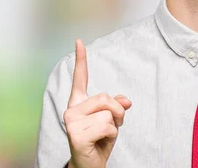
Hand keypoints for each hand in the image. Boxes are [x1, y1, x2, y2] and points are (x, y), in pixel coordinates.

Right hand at [63, 39, 131, 167]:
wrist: (90, 164)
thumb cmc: (100, 140)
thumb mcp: (112, 119)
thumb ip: (117, 105)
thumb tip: (125, 101)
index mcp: (78, 103)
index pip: (80, 79)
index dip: (81, 60)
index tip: (79, 41)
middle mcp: (71, 110)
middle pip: (105, 98)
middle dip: (117, 112)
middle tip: (112, 125)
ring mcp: (71, 122)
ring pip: (108, 113)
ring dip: (115, 125)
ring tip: (104, 135)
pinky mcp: (76, 135)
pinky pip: (107, 127)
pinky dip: (111, 135)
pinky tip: (99, 142)